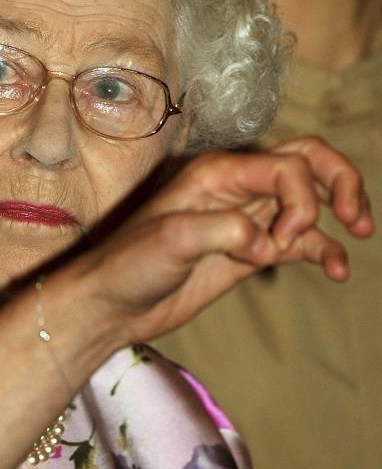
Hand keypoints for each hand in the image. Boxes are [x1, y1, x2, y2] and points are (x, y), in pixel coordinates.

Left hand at [58, 136, 372, 348]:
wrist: (112, 305)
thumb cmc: (129, 265)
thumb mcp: (171, 240)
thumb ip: (224, 231)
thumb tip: (269, 244)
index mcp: (219, 173)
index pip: (287, 166)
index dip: (301, 199)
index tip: (283, 240)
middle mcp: (238, 188)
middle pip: (306, 163)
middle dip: (340, 180)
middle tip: (356, 216)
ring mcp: (247, 219)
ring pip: (310, 200)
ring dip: (341, 211)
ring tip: (361, 235)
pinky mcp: (252, 251)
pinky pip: (301, 241)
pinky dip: (324, 250)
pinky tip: (336, 271)